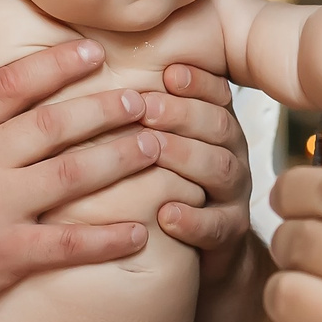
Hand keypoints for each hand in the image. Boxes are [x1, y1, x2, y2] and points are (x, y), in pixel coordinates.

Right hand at [0, 40, 163, 321]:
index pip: (13, 84)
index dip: (58, 63)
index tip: (94, 51)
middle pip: (56, 124)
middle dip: (106, 107)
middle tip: (143, 98)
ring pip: (73, 174)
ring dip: (121, 157)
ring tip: (156, 145)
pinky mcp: (5, 256)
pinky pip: (69, 244)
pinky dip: (109, 238)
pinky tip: (141, 231)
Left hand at [145, 63, 271, 321]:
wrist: (198, 256)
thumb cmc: (161, 187)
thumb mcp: (153, 145)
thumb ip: (136, 112)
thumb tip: (90, 65)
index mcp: (212, 126)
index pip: (215, 94)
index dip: (197, 82)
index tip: (169, 72)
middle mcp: (228, 155)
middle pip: (219, 126)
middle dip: (183, 113)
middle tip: (146, 107)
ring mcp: (231, 196)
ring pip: (223, 170)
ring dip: (187, 157)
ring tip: (154, 150)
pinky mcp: (227, 237)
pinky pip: (218, 227)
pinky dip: (193, 220)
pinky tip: (167, 214)